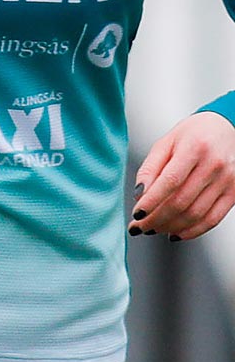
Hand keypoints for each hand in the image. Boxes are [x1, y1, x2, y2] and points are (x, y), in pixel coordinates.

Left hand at [130, 111, 234, 241]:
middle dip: (157, 219)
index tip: (136, 215)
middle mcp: (214, 165)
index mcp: (194, 148)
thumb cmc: (191, 135)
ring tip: (153, 229)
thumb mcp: (165, 143)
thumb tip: (139, 195)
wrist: (226, 127)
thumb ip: (150, 168)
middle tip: (139, 227)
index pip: (170, 181)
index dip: (152, 201)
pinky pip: (213, 219)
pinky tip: (175, 234)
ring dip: (171, 226)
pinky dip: (193, 231)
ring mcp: (228, 180)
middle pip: (182, 201)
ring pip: (196, 213)